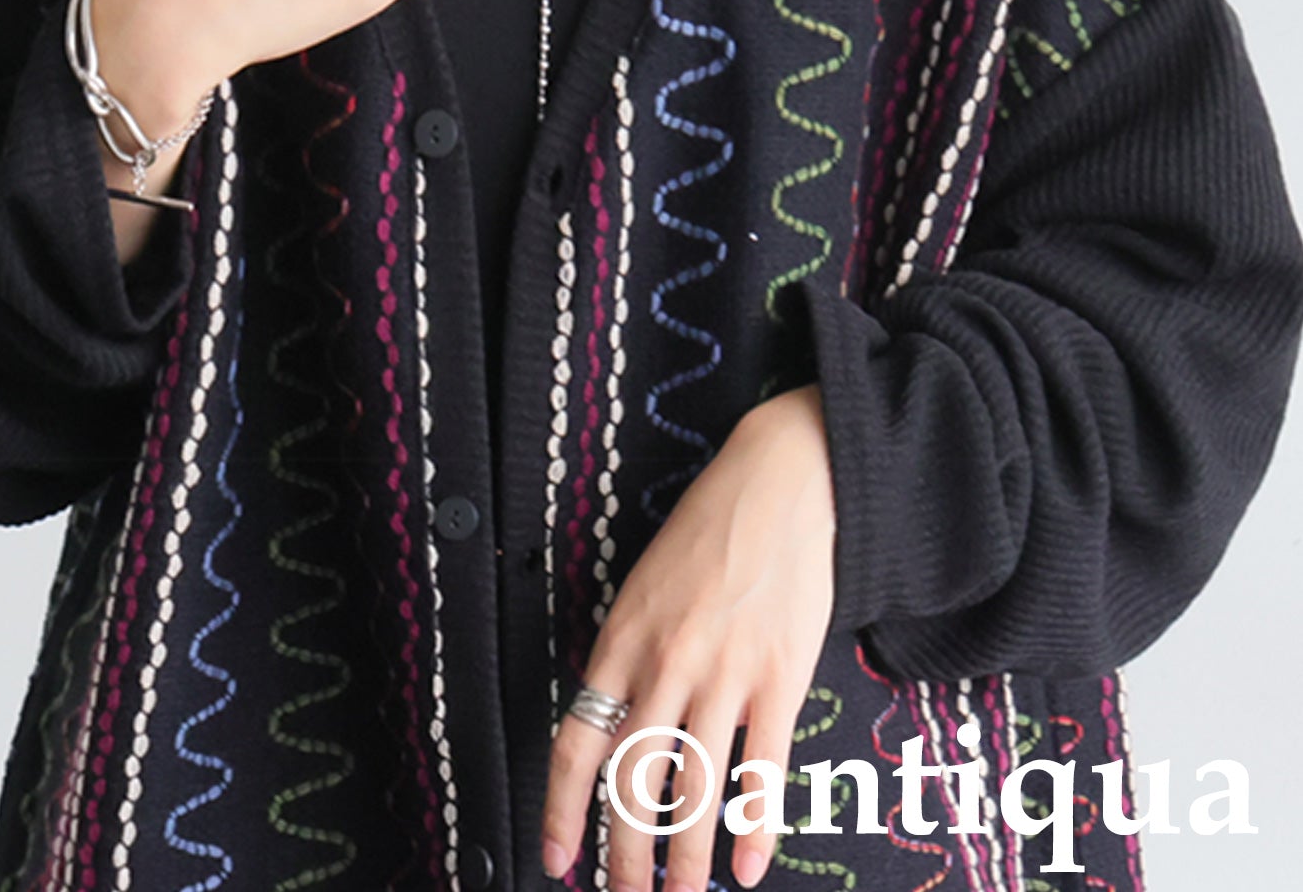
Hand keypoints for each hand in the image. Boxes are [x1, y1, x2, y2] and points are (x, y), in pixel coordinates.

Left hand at [540, 385, 836, 891]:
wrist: (780, 484)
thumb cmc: (709, 530)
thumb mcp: (644, 585)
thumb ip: (628, 656)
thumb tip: (614, 728)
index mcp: (622, 637)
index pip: (577, 742)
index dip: (563, 810)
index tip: (557, 860)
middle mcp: (666, 662)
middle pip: (633, 782)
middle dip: (624, 856)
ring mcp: (725, 672)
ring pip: (695, 789)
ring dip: (685, 860)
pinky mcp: (780, 676)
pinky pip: (762, 769)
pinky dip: (755, 828)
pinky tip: (747, 869)